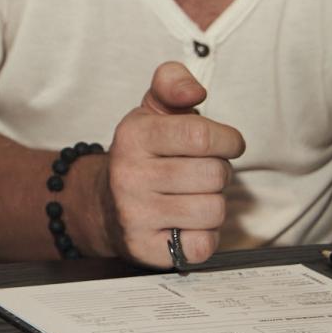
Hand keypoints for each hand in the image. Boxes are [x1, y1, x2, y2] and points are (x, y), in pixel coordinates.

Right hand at [97, 62, 244, 266]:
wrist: (104, 204)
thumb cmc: (143, 154)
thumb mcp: (153, 111)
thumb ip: (173, 84)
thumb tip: (194, 91)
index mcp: (133, 135)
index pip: (202, 135)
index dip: (227, 140)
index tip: (224, 143)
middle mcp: (129, 174)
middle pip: (214, 174)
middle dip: (218, 173)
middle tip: (199, 173)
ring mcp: (135, 213)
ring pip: (213, 210)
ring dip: (212, 204)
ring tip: (191, 197)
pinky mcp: (147, 247)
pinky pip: (202, 245)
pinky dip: (203, 236)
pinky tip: (185, 224)